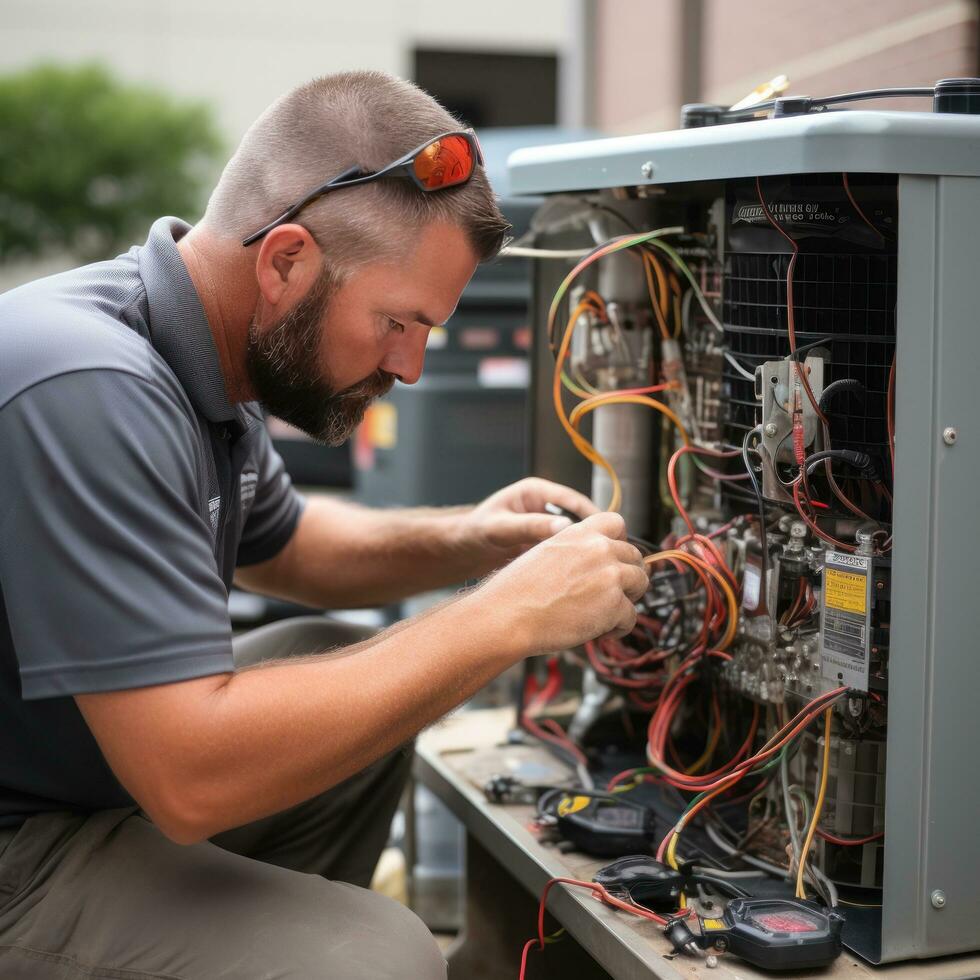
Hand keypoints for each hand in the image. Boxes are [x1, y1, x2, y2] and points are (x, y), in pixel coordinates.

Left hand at [455, 477, 598, 576]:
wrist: (460, 551)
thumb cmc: (473, 532)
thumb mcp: (500, 528)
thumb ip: (529, 526)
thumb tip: (564, 528)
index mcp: (536, 492)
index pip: (573, 501)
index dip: (593, 517)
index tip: (607, 535)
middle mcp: (545, 507)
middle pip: (580, 519)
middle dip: (594, 537)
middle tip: (609, 556)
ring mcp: (545, 526)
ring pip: (575, 538)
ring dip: (584, 551)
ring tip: (598, 569)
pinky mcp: (544, 544)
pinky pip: (565, 551)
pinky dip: (573, 562)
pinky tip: (580, 577)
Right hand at [467, 512, 648, 656]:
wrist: (509, 615)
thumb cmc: (517, 591)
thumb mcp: (544, 552)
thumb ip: (574, 551)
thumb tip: (594, 563)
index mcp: (580, 533)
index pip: (617, 522)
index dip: (621, 540)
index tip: (617, 556)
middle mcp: (599, 549)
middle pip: (634, 556)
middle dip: (627, 575)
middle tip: (612, 592)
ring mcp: (611, 576)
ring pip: (640, 583)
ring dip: (627, 599)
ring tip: (607, 612)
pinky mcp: (615, 605)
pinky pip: (631, 616)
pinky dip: (619, 627)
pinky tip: (600, 630)